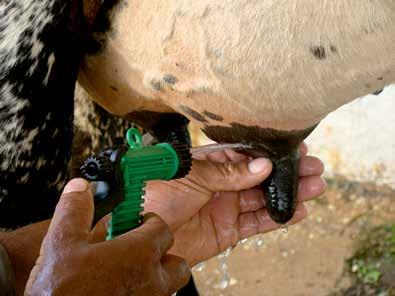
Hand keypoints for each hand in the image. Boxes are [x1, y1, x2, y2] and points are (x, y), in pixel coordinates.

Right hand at [25, 179, 189, 295]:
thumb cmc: (62, 291)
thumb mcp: (62, 242)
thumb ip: (75, 210)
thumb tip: (81, 189)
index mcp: (139, 255)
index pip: (162, 228)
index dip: (150, 221)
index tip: (139, 220)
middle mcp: (151, 281)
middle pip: (177, 263)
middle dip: (163, 252)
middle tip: (142, 246)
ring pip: (167, 285)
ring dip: (156, 274)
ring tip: (132, 268)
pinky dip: (144, 291)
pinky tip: (120, 286)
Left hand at [144, 143, 324, 265]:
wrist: (137, 234)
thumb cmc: (153, 195)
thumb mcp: (189, 174)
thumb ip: (226, 171)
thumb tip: (262, 164)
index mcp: (208, 163)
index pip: (246, 154)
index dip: (271, 153)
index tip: (295, 150)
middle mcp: (219, 183)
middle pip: (260, 176)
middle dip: (286, 172)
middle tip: (314, 169)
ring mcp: (224, 206)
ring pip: (263, 199)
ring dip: (288, 193)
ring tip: (314, 188)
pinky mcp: (227, 230)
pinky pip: (256, 223)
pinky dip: (277, 218)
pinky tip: (297, 211)